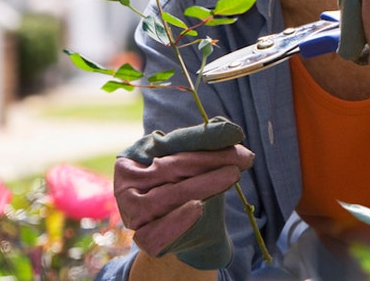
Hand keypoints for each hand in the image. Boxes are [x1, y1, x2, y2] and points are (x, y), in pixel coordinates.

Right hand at [114, 117, 254, 269]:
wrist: (195, 230)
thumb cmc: (195, 186)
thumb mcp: (199, 162)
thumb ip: (207, 143)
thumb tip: (230, 130)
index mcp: (134, 157)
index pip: (169, 144)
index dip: (202, 138)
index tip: (235, 134)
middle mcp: (126, 183)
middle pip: (169, 168)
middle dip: (209, 161)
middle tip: (243, 158)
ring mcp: (132, 212)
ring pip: (168, 196)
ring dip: (203, 185)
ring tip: (232, 175)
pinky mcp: (142, 237)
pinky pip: (158, 231)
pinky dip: (178, 221)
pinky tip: (198, 207)